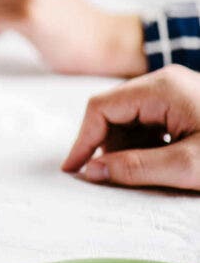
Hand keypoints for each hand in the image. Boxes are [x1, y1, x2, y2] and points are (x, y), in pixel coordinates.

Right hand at [62, 65, 199, 190]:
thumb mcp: (189, 166)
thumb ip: (137, 168)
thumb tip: (93, 171)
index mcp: (161, 89)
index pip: (101, 108)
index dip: (83, 139)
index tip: (74, 168)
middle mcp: (163, 84)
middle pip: (113, 113)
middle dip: (107, 146)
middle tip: (109, 177)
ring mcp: (173, 93)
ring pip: (129, 121)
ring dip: (127, 149)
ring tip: (146, 174)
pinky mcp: (181, 106)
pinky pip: (147, 125)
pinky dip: (144, 147)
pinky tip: (158, 166)